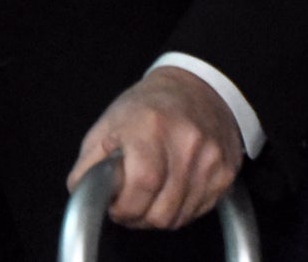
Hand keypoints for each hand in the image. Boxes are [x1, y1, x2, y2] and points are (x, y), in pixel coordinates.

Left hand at [64, 67, 244, 230]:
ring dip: (158, 216)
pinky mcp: (225, 173)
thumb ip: (91, 163)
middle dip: (138, 216)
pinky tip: (171, 190)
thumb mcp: (108, 124)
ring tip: (149, 195)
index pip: (141, 185)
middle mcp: (186, 143)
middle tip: (130, 202)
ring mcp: (210, 160)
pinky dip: (180, 210)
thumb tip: (82, 193)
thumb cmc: (147, 107)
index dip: (124, 206)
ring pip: (179, 218)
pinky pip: (198, 212)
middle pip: (161, 211)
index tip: (116, 204)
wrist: (197, 89)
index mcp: (151, 127)